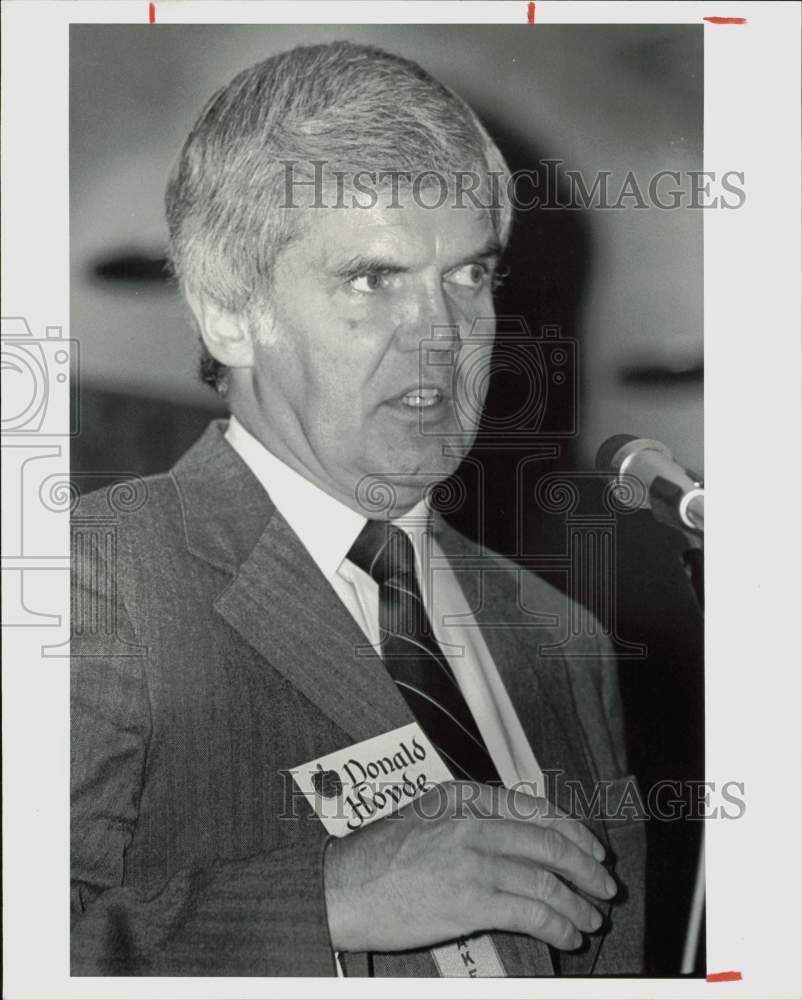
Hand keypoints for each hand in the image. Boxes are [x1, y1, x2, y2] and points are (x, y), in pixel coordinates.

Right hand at [323, 780, 615, 953]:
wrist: (341, 887)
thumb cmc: (377, 857)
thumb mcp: (424, 817)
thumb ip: (467, 820)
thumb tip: (515, 842)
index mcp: (463, 799)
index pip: (535, 809)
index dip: (572, 831)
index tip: (592, 848)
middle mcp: (473, 823)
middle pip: (548, 844)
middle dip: (586, 868)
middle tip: (605, 887)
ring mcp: (472, 861)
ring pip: (545, 880)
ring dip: (576, 904)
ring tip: (590, 920)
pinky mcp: (469, 900)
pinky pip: (530, 912)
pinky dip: (557, 924)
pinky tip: (567, 934)